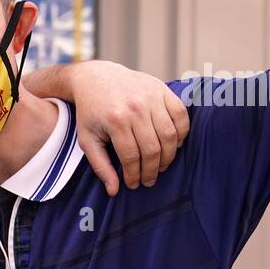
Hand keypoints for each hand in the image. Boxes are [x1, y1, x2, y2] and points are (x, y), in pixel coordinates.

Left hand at [65, 61, 188, 194]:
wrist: (96, 78)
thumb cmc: (91, 112)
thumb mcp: (87, 139)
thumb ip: (100, 166)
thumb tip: (114, 191)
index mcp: (115, 120)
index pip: (132, 157)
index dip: (134, 175)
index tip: (134, 184)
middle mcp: (136, 107)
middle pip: (153, 149)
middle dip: (152, 170)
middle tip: (149, 180)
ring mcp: (152, 97)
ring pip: (170, 135)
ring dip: (169, 156)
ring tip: (161, 166)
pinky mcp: (163, 90)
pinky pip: (181, 115)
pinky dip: (182, 133)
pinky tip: (174, 145)